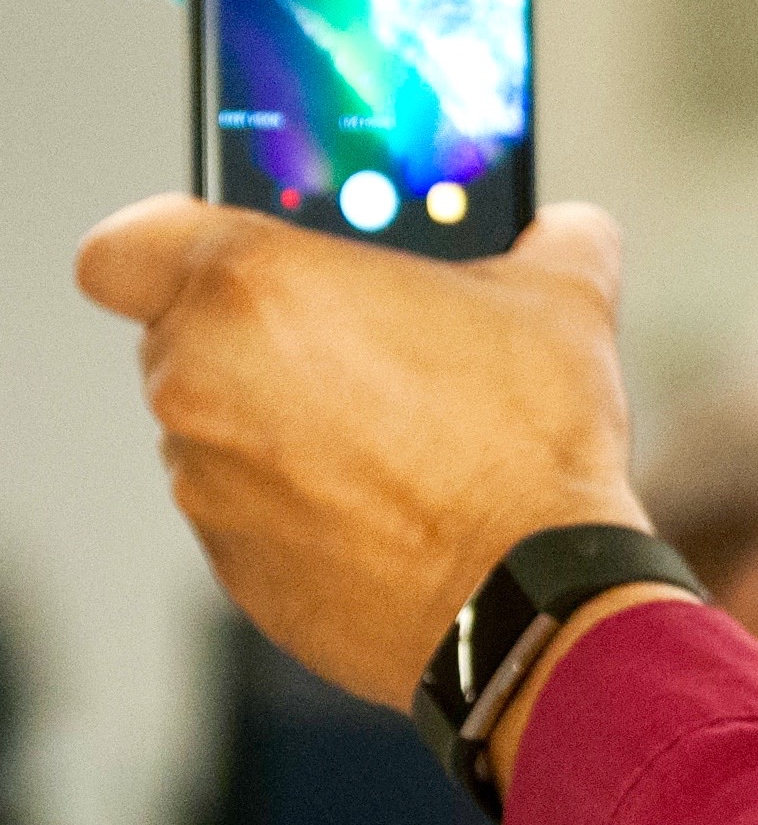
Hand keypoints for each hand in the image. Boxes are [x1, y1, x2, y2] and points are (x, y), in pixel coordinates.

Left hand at [76, 202, 646, 706]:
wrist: (532, 595)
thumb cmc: (527, 442)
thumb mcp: (566, 301)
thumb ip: (556, 238)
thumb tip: (568, 229)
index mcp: (252, 285)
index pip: (122, 246)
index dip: (165, 247)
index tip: (228, 262)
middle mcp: (200, 380)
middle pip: (182, 338)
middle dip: (258, 341)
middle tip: (359, 350)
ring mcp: (206, 483)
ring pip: (217, 429)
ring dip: (284, 426)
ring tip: (394, 441)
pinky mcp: (232, 566)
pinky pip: (248, 513)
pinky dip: (302, 506)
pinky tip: (393, 509)